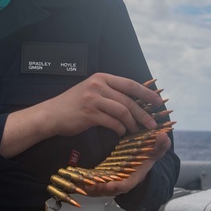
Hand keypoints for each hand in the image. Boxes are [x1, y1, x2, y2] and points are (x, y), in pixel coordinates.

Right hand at [40, 72, 161, 137]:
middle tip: (152, 123)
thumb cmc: (73, 105)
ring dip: (132, 123)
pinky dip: (120, 129)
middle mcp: (98, 85)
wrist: (51, 114)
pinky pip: (112, 122)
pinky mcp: (89, 113)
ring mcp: (93, 99)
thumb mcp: (91, 90)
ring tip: (136, 130)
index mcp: (101, 77)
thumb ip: (109, 92)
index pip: (130, 84)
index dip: (147, 93)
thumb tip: (134, 100)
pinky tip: (121, 132)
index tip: (158, 101)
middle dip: (144, 113)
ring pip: (122, 111)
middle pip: (128, 100)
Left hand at [82, 131, 171, 197]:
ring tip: (78, 183)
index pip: (126, 185)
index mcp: (133, 177)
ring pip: (98, 189)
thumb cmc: (147, 156)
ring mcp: (111, 182)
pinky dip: (85, 182)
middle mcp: (121, 182)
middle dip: (98, 189)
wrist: (140, 159)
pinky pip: (93, 183)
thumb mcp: (155, 150)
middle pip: (108, 190)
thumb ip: (160, 145)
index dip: (117, 186)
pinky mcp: (103, 179)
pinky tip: (76, 178)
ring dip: (89, 187)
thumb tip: (162, 137)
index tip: (109, 186)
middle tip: (87, 185)